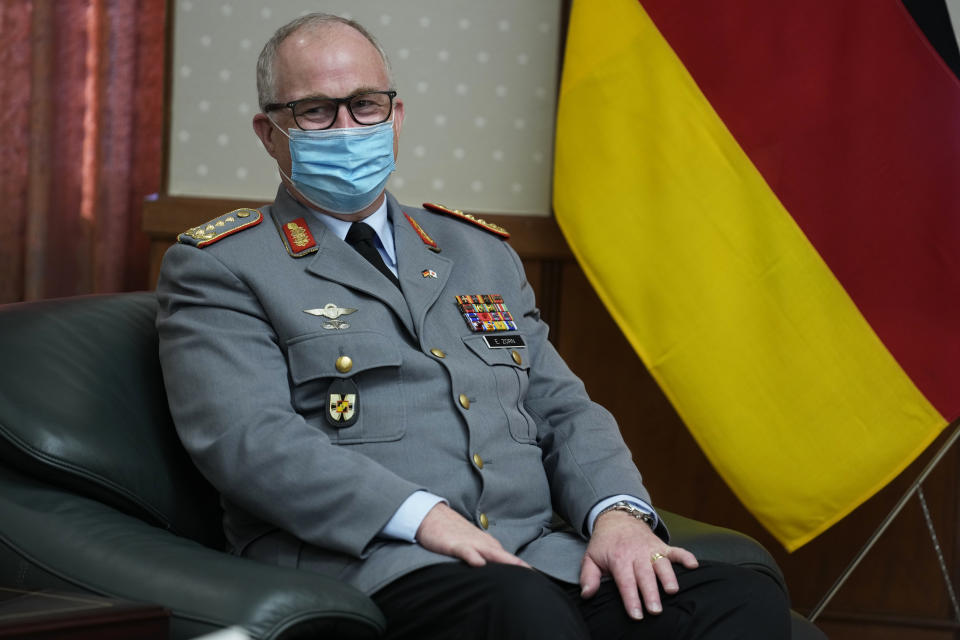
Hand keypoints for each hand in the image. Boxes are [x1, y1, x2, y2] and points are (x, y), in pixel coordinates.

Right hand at [415, 502, 530, 568]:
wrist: (431, 515)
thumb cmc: (451, 532)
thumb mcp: (470, 545)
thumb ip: (482, 555)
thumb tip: (492, 569)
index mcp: (487, 544)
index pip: (507, 558)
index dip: (520, 568)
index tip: (536, 577)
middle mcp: (482, 543)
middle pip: (504, 556)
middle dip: (519, 566)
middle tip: (535, 576)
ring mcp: (469, 542)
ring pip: (490, 552)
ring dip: (504, 560)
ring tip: (519, 569)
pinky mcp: (454, 544)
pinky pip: (465, 551)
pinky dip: (473, 557)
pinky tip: (479, 564)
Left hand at [579, 510, 697, 619]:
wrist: (617, 518)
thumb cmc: (605, 543)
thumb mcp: (591, 557)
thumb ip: (589, 577)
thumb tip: (587, 594)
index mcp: (619, 559)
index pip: (625, 582)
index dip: (631, 598)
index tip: (636, 614)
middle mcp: (637, 554)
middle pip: (645, 576)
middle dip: (651, 593)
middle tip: (656, 610)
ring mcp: (651, 549)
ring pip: (662, 564)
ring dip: (668, 577)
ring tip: (673, 591)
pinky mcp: (662, 546)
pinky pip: (676, 550)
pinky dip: (686, 557)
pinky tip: (694, 566)